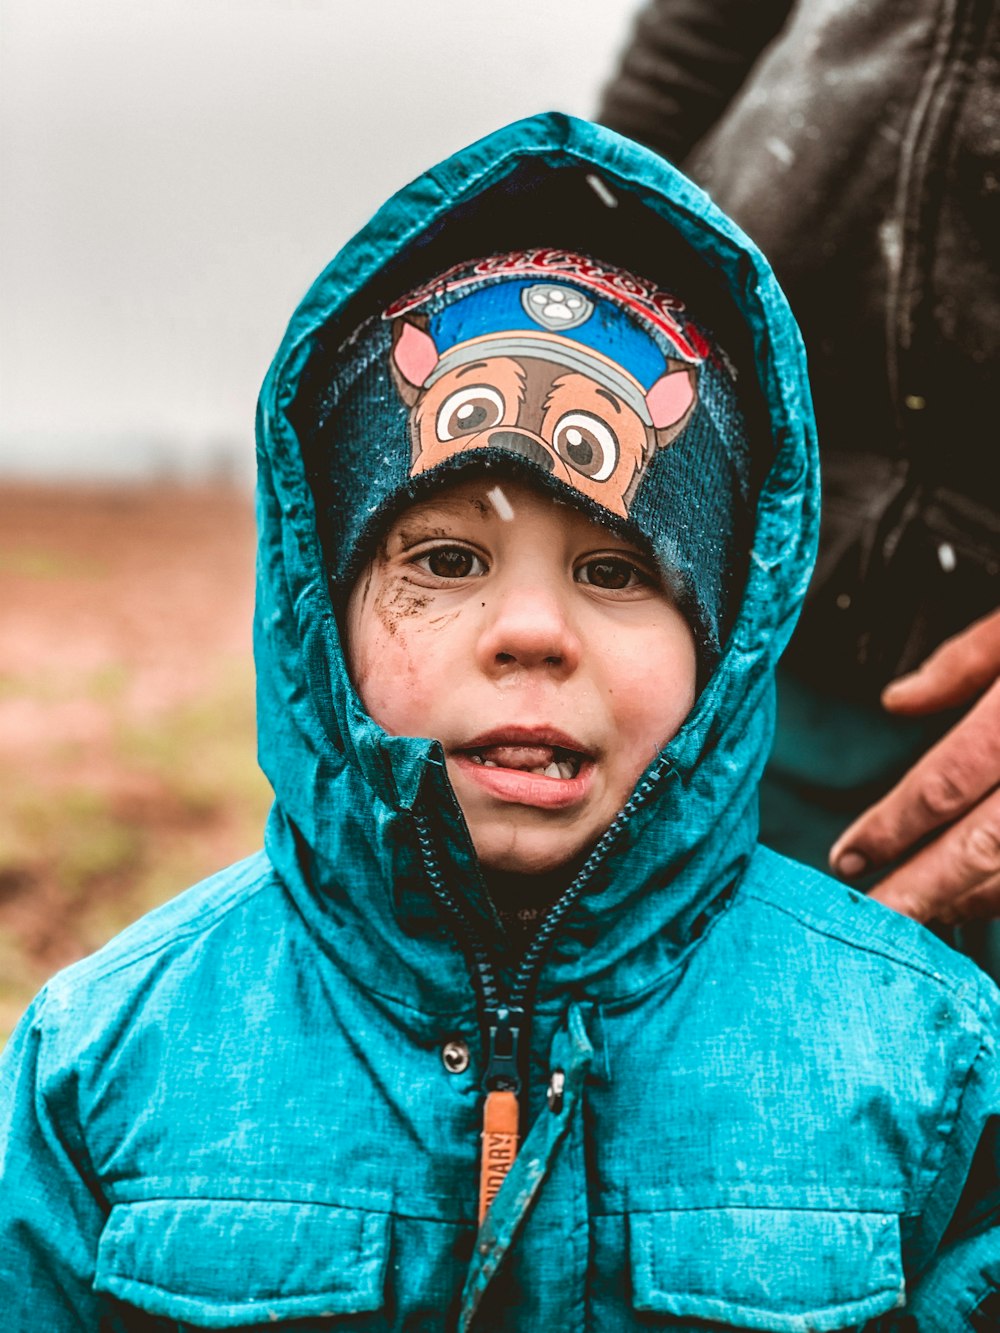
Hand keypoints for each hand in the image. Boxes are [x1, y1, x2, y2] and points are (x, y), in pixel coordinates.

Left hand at [829, 609, 999, 923]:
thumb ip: (968, 660)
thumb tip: (898, 702)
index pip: (949, 780)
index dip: (893, 825)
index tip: (849, 856)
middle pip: (986, 845)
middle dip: (924, 889)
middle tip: (874, 918)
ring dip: (975, 900)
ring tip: (927, 915)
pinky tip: (988, 901)